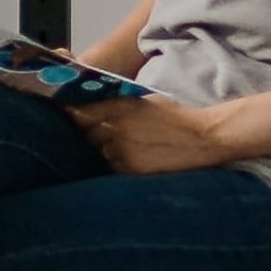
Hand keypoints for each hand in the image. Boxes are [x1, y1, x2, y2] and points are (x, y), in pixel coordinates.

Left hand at [83, 91, 234, 177]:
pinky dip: (116, 163)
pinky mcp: (131, 169)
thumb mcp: (145, 101)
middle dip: (91, 134)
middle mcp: (118, 128)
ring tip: (122, 147)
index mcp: (121, 107)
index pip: (82, 112)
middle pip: (87, 134)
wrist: (202, 138)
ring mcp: (123, 151)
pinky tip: (130, 158)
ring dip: (103, 150)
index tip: (68, 115)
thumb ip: (118, 105)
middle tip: (99, 133)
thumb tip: (94, 109)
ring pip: (99, 152)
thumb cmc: (175, 117)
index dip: (74, 115)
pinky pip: (113, 166)